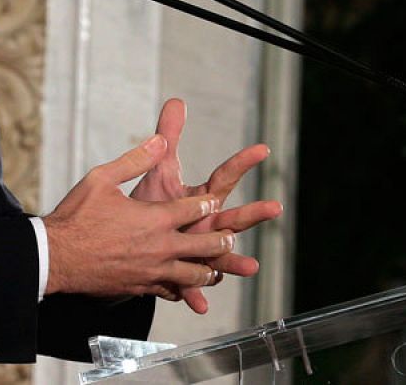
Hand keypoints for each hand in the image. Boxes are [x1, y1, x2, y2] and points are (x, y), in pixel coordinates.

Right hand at [43, 134, 237, 298]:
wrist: (55, 257)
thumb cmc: (76, 216)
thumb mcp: (103, 177)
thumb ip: (136, 159)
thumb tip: (159, 139)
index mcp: (155, 218)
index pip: (196, 208)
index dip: (207, 203)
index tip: (212, 200)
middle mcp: (161, 246)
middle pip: (206, 244)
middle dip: (222, 238)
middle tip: (229, 235)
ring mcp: (153, 271)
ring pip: (194, 273)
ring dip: (209, 268)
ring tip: (215, 265)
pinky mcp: (141, 287)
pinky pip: (172, 291)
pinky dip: (183, 288)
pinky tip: (184, 286)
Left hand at [130, 99, 283, 312]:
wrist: (130, 242)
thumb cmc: (150, 204)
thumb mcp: (160, 170)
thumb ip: (168, 137)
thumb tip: (176, 101)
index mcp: (204, 200)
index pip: (225, 177)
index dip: (243, 162)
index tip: (263, 149)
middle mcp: (207, 225)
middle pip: (233, 218)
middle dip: (254, 214)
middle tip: (275, 207)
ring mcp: (198, 251)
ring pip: (220, 256)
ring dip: (235, 262)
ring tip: (251, 268)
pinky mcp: (181, 273)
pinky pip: (190, 285)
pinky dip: (195, 295)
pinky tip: (200, 304)